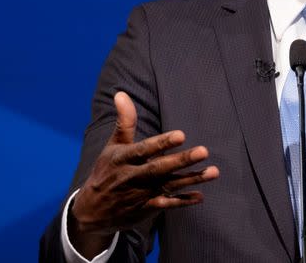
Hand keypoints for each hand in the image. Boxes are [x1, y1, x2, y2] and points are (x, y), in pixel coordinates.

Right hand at [68, 91, 218, 256]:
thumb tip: (121, 93)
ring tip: (214, 172)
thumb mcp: (112, 146)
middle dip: (181, 161)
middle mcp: (132, 177)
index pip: (144, 150)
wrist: (92, 211)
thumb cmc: (106, 170)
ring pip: (169, 186)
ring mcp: (140, 194)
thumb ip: (124, 121)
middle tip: (204, 151)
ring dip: (191, 180)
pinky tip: (200, 196)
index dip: (162, 143)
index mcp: (123, 159)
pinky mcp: (146, 208)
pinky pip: (167, 205)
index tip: (181, 135)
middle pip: (159, 169)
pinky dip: (183, 201)